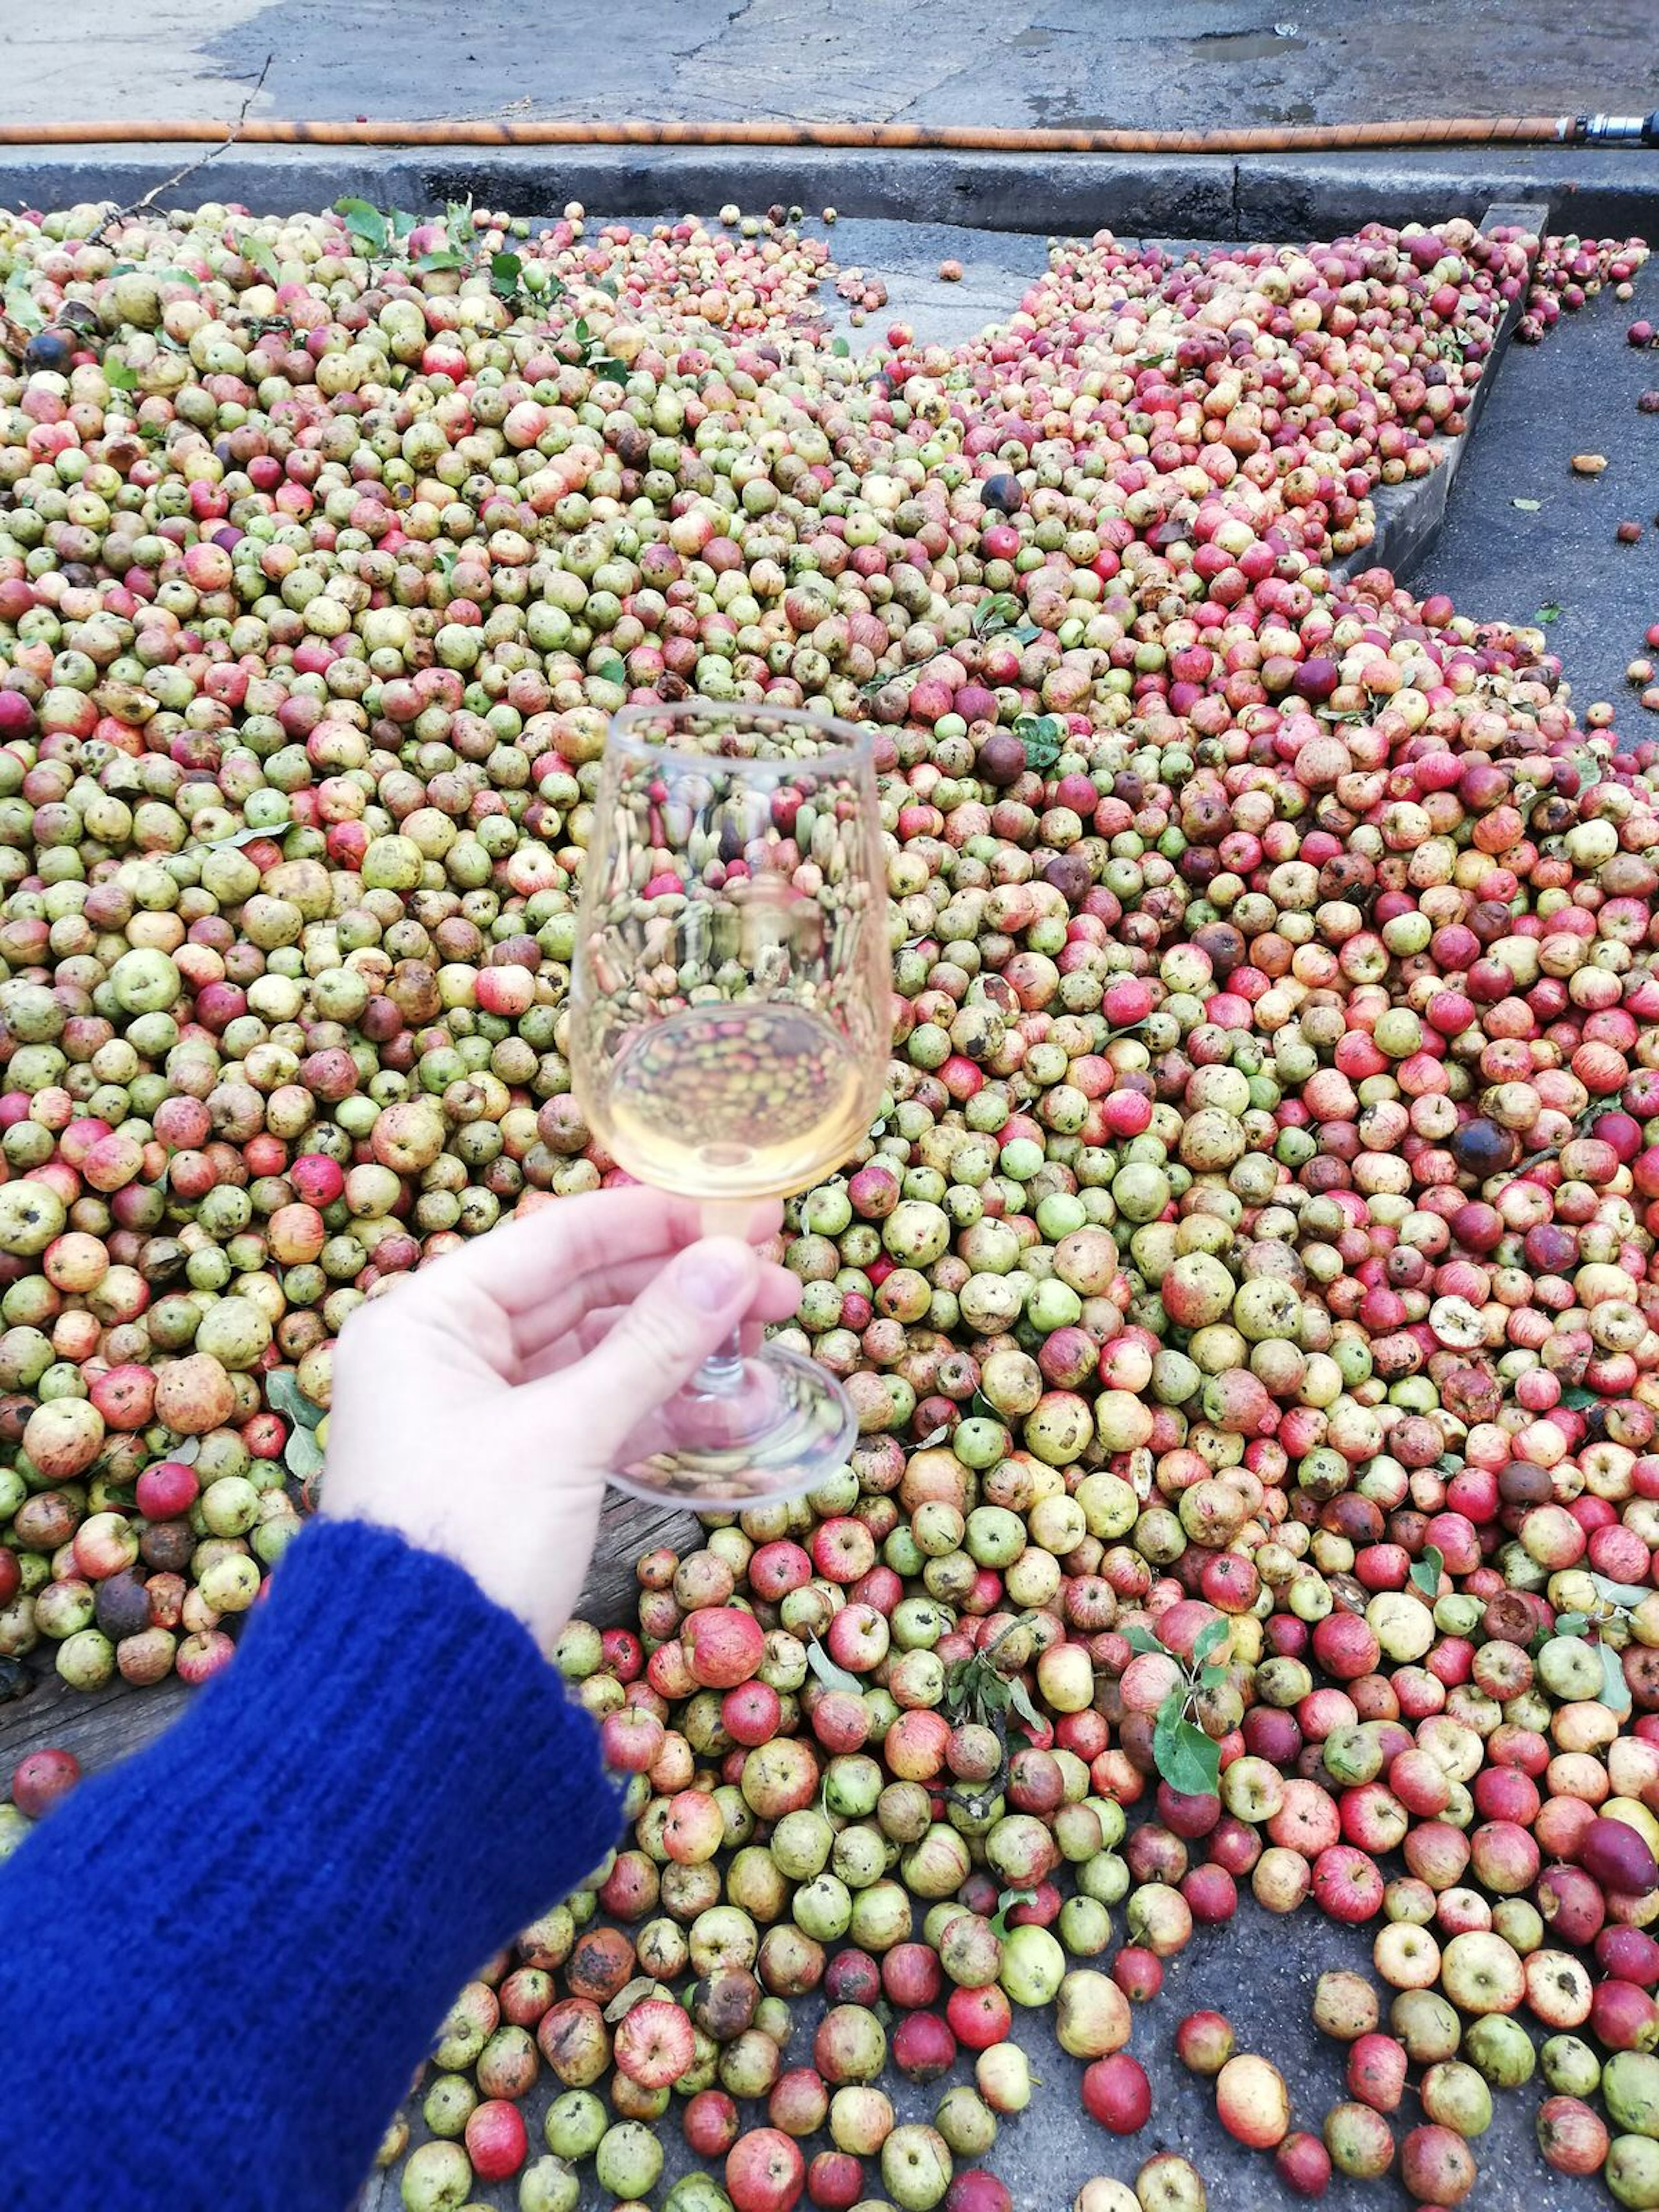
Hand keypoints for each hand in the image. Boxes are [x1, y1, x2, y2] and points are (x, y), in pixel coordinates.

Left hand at [321, 1189, 800, 1653]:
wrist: (415, 1693)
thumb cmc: (467, 1539)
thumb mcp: (566, 1434)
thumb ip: (655, 1344)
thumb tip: (736, 1264)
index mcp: (427, 1320)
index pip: (555, 1240)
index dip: (654, 1222)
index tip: (740, 1217)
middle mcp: (447, 1355)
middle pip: (585, 1294)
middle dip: (684, 1290)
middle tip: (778, 1286)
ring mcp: (484, 1415)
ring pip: (601, 1358)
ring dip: (685, 1353)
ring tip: (770, 1347)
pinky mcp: (519, 1470)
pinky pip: (600, 1417)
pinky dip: (663, 1411)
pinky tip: (737, 1410)